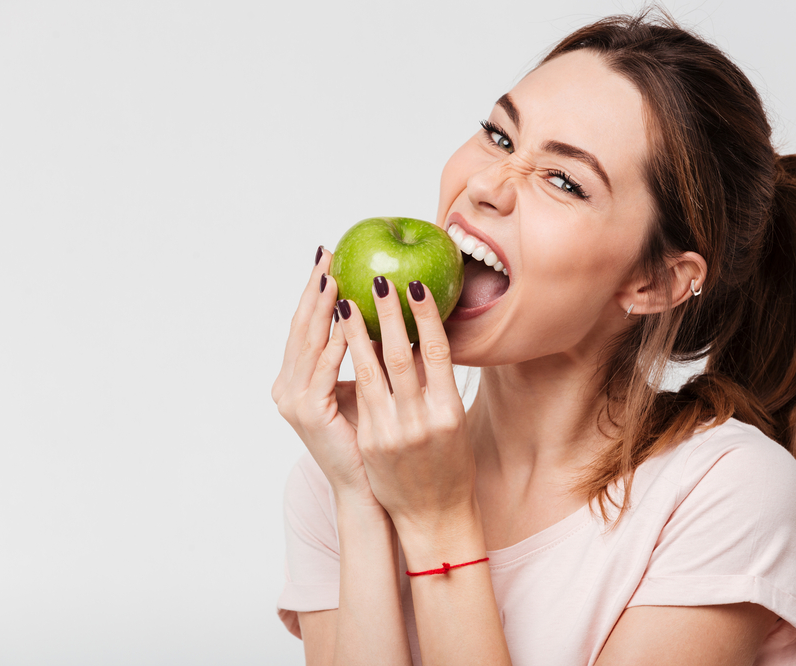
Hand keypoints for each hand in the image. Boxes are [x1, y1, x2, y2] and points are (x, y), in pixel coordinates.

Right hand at [271, 249, 376, 508]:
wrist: (368, 491)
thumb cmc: (372, 442)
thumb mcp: (366, 390)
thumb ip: (365, 357)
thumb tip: (387, 314)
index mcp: (296, 380)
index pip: (305, 326)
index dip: (315, 291)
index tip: (330, 257)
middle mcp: (287, 388)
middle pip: (300, 327)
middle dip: (314, 289)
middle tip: (327, 254)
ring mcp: (294, 401)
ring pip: (308, 342)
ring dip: (323, 308)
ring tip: (337, 277)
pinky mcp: (308, 413)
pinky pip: (323, 368)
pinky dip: (335, 341)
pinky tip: (348, 318)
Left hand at [335, 278, 474, 532]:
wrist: (433, 515)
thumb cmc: (449, 463)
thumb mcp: (453, 421)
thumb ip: (438, 384)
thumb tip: (425, 337)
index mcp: (450, 411)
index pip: (437, 353)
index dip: (425, 317)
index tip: (414, 287)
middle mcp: (421, 421)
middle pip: (401, 356)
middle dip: (386, 315)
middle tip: (377, 281)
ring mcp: (392, 433)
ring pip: (371, 373)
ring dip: (356, 333)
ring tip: (346, 302)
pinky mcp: (370, 442)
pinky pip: (359, 394)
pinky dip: (350, 364)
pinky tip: (342, 341)